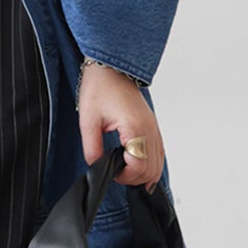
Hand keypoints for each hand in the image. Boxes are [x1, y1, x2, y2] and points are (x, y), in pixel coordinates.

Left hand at [77, 63, 162, 192]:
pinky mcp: (152, 126)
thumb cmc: (100, 88)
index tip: (111, 173)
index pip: (139, 167)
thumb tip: (96, 167)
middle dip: (134, 178)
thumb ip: (92, 149)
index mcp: (136, 128)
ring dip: (143, 173)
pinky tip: (138, 166)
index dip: (125, 177)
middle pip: (152, 170)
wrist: (111, 69)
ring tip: (124, 171)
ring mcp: (154, 128)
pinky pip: (159, 152)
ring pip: (159, 163)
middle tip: (116, 174)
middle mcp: (150, 129)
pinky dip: (151, 164)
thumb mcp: (88, 121)